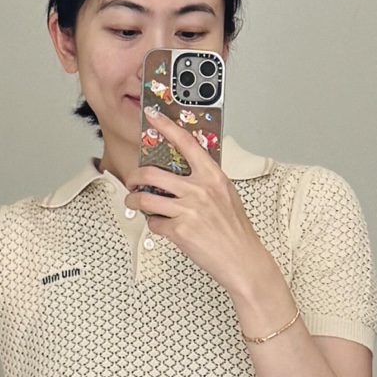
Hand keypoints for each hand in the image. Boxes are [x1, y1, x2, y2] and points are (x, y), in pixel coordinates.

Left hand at [128, 108, 293, 323]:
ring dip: (134, 200)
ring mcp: (188, 210)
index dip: (166, 126)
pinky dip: (154, 225)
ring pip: (145, 197)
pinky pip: (154, 222)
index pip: (186, 143)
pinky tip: (164, 227)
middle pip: (152, 173)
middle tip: (133, 180)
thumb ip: (206, 181)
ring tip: (135, 202)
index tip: (153, 115)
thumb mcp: (226, 196)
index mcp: (213, 177)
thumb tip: (182, 172)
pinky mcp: (179, 230)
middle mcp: (200, 190)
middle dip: (135, 176)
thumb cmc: (236, 231)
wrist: (243, 261)